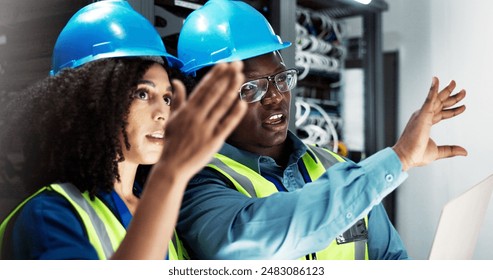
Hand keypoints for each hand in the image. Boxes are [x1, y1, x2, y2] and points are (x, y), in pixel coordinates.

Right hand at [156, 61, 246, 181]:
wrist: (172, 167)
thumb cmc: (172, 143)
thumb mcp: (171, 119)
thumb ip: (177, 99)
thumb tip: (177, 81)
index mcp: (186, 111)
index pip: (203, 88)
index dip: (214, 75)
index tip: (224, 64)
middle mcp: (196, 117)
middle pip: (214, 93)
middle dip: (226, 77)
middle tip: (237, 64)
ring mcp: (206, 129)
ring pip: (221, 106)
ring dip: (231, 90)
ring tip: (240, 77)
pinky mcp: (214, 141)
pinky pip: (226, 125)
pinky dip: (234, 114)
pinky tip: (242, 103)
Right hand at [392, 77, 466, 170]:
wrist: (405, 157)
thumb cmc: (416, 155)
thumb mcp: (437, 152)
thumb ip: (451, 150)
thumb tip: (464, 152)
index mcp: (426, 123)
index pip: (442, 113)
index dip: (453, 110)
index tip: (464, 106)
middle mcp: (423, 116)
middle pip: (440, 103)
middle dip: (452, 96)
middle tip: (463, 90)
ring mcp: (422, 115)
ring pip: (437, 99)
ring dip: (447, 91)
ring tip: (454, 82)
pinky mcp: (421, 115)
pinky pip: (429, 100)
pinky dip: (432, 90)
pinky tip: (436, 80)